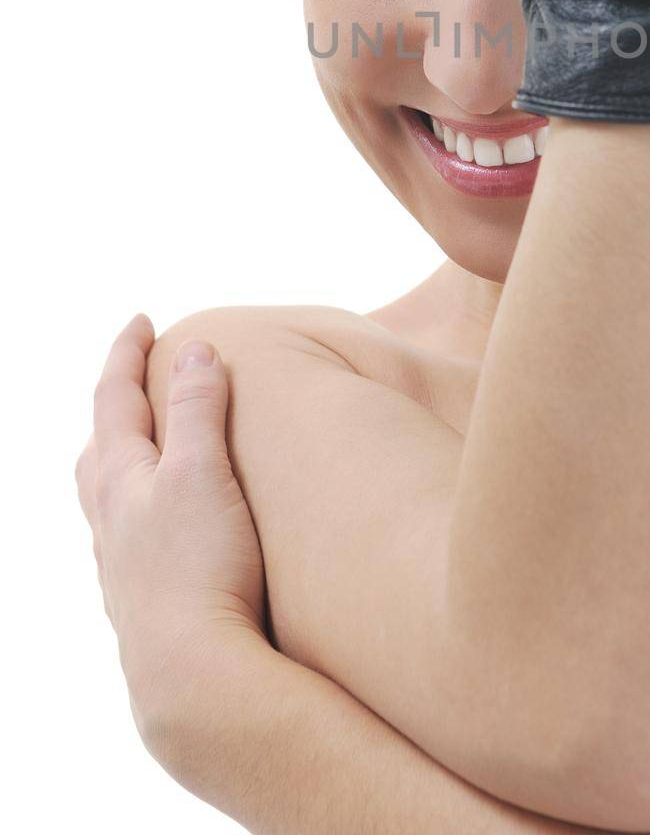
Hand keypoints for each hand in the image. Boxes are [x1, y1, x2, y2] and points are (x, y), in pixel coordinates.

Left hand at [74, 315, 265, 741]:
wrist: (193, 677)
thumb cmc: (200, 569)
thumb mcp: (204, 472)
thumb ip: (199, 408)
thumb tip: (194, 350)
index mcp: (121, 480)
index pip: (113, 400)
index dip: (126, 355)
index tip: (140, 321)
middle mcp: (111, 522)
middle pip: (97, 451)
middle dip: (113, 410)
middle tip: (133, 383)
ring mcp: (123, 567)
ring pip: (108, 503)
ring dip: (123, 466)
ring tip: (145, 456)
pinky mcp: (145, 605)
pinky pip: (130, 544)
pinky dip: (142, 516)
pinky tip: (163, 535)